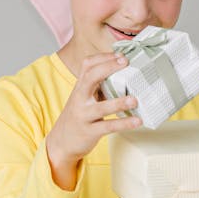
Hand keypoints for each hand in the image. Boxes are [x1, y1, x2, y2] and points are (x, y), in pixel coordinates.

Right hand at [46, 52, 139, 189]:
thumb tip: (127, 74)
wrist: (61, 141)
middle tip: (125, 63)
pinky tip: (137, 121)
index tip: (121, 55)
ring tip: (135, 100)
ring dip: (119, 102)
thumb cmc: (79, 115)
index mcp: (80, 87)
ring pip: (101, 107)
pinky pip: (108, 126)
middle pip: (89, 78)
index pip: (87, 65)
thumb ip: (100, 86)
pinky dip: (124, 124)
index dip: (104, 57)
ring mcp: (84, 115)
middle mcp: (80, 98)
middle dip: (107, 68)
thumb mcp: (85, 97)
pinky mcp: (89, 131)